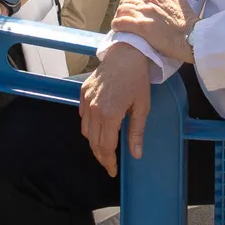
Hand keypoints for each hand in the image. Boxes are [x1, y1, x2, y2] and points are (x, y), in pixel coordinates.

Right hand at [81, 43, 153, 176]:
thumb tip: (136, 154)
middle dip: (101, 156)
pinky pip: (82, 116)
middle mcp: (93, 109)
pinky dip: (89, 126)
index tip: (113, 171)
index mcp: (109, 114)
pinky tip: (99, 127)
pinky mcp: (82, 92)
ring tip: (105, 147)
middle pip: (93, 142)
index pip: (105, 147)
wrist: (126, 53)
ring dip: (94, 142)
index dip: (109, 162)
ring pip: (85, 131)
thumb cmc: (137, 79)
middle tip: (109, 164)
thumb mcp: (142, 107)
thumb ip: (136, 132)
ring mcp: (86, 100)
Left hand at [110, 0, 196, 63]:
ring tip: (119, 23)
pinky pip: (122, 22)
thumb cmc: (186, 19)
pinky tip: (117, 28)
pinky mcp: (141, 26)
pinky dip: (117, 24)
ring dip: (118, 16)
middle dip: (122, 8)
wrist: (191, 37)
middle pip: (126, 0)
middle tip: (122, 17)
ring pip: (122, 10)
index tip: (129, 7)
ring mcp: (144, 12)